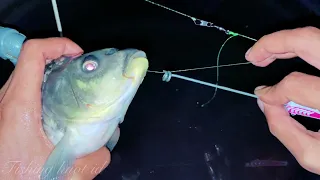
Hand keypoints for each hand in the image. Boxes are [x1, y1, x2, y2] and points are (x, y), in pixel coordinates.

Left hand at [0, 38, 109, 179]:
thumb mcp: (66, 172)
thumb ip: (94, 158)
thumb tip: (104, 147)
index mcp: (19, 107)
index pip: (33, 53)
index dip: (59, 44)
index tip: (78, 54)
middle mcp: (6, 101)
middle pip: (33, 60)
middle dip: (62, 59)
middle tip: (83, 71)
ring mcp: (5, 106)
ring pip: (29, 74)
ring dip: (53, 73)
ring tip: (75, 86)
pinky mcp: (6, 113)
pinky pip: (25, 87)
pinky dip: (45, 86)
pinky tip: (60, 105)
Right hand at [245, 26, 319, 173]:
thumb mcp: (315, 155)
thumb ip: (284, 128)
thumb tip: (264, 101)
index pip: (296, 85)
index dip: (273, 91)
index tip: (262, 96)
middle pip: (310, 41)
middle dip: (274, 44)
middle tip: (253, 56)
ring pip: (317, 37)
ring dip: (287, 41)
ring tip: (266, 52)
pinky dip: (303, 47)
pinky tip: (290, 52)